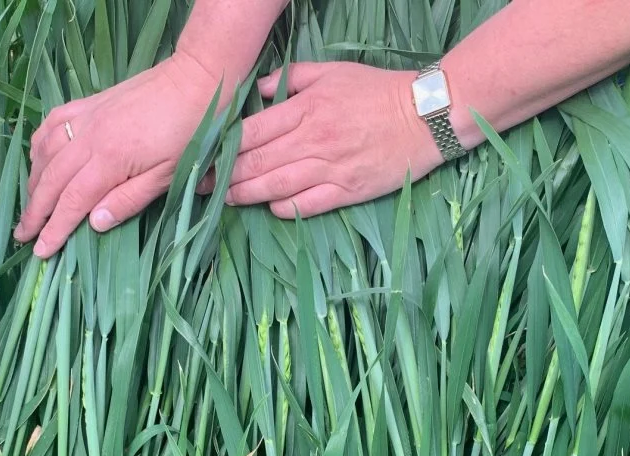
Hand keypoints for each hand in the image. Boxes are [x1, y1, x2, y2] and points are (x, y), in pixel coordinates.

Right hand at [15, 52, 220, 256]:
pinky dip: (39, 145)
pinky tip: (37, 158)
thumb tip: (94, 224)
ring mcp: (86, 117)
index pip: (71, 202)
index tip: (39, 250)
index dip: (54, 228)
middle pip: (51, 180)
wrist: (196, 81)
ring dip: (33, 181)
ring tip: (29, 205)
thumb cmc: (190, 134)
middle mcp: (89, 138)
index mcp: (110, 160)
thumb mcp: (168, 176)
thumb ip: (129, 200)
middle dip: (34, 211)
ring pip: (46, 152)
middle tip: (22, 235)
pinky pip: (52, 123)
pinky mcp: (90, 103)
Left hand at [215, 62, 444, 218]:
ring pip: (277, 186)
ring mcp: (331, 169)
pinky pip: (308, 205)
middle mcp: (314, 141)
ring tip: (226, 199)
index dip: (223, 147)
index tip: (204, 156)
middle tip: (204, 185)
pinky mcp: (348, 190)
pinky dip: (284, 208)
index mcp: (306, 109)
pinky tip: (271, 207)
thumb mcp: (333, 72)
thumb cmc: (377, 91)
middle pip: (258, 163)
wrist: (425, 117)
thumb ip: (292, 78)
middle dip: (226, 176)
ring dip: (247, 195)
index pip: (253, 132)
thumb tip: (257, 90)